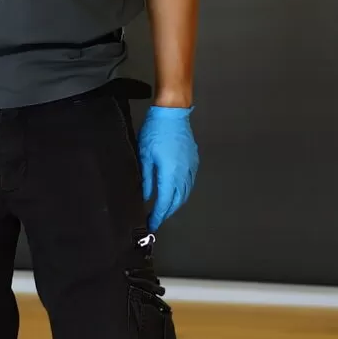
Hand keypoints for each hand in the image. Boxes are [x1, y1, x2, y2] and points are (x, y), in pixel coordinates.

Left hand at [139, 104, 196, 230]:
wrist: (172, 113)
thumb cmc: (155, 131)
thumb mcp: (144, 155)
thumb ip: (146, 179)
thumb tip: (146, 196)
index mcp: (170, 174)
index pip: (164, 202)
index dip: (158, 215)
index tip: (152, 224)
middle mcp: (184, 173)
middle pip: (177, 201)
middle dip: (167, 212)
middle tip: (157, 218)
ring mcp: (191, 167)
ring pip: (185, 193)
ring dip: (176, 204)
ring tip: (165, 209)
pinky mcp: (194, 161)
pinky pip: (190, 182)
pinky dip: (183, 192)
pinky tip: (176, 192)